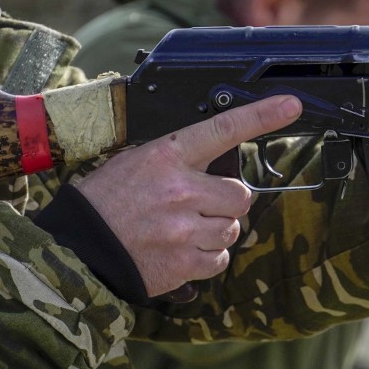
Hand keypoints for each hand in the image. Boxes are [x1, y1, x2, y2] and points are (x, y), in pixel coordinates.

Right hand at [75, 95, 302, 296]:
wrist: (78, 249)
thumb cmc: (104, 202)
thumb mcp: (134, 162)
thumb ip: (176, 159)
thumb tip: (212, 162)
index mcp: (167, 156)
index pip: (222, 130)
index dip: (260, 116)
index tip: (290, 106)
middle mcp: (180, 190)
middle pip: (240, 195)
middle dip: (227, 203)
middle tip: (201, 206)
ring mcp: (183, 229)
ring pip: (232, 229)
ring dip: (217, 231)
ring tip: (186, 230)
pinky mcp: (183, 263)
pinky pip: (218, 259)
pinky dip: (207, 258)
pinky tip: (183, 251)